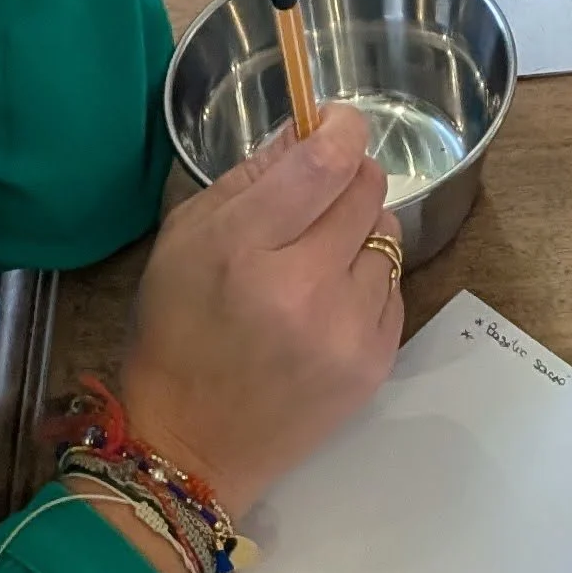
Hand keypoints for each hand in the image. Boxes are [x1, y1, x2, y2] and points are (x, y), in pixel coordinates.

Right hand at [118, 104, 401, 519]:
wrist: (190, 449)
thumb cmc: (176, 333)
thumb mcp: (184, 240)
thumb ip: (249, 177)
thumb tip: (306, 129)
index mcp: (245, 250)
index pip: (325, 163)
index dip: (341, 129)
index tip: (334, 123)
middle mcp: (305, 288)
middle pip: (367, 189)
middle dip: (347, 179)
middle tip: (318, 198)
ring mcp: (347, 330)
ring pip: (388, 235)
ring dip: (358, 234)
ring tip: (317, 263)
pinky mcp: (376, 364)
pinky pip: (394, 287)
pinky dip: (366, 283)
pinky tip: (327, 306)